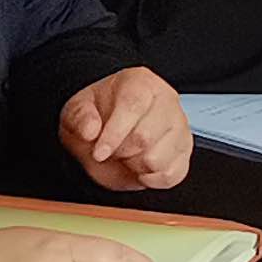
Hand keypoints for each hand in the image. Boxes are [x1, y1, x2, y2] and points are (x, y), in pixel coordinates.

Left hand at [56, 66, 189, 189]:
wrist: (108, 133)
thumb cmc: (97, 117)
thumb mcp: (76, 110)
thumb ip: (79, 116)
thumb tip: (90, 130)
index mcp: (140, 82)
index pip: (133, 105)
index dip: (114, 133)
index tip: (99, 151)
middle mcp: (167, 101)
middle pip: (145, 136)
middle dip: (121, 151)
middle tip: (111, 149)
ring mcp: (180, 127)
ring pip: (158, 159)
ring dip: (135, 165)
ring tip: (128, 154)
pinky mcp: (185, 152)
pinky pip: (171, 175)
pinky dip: (150, 179)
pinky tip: (140, 166)